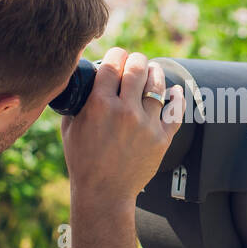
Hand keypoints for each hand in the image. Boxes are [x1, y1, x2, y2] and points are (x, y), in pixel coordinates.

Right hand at [60, 48, 182, 206]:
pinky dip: (177, 97)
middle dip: (136, 59)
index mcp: (99, 105)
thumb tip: (84, 81)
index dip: (116, 54)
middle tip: (135, 62)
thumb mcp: (69, 128)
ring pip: (158, 84)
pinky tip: (174, 91)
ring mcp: (146, 125)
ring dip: (155, 73)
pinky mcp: (161, 139)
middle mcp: (125, 111)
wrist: (103, 193)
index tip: (117, 55)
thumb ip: (77, 101)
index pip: (112, 64)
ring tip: (152, 71)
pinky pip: (176, 111)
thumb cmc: (83, 162)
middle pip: (137, 68)